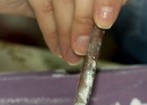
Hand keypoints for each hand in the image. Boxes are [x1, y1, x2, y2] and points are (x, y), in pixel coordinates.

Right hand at [0, 0, 126, 63]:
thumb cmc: (38, 0)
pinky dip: (51, 33)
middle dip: (83, 24)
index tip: (104, 22)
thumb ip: (86, 10)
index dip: (109, 2)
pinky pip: (44, 9)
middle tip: (83, 49)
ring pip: (63, 2)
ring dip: (67, 34)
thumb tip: (102, 26)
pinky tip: (57, 49)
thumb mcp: (68, 4)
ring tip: (71, 56)